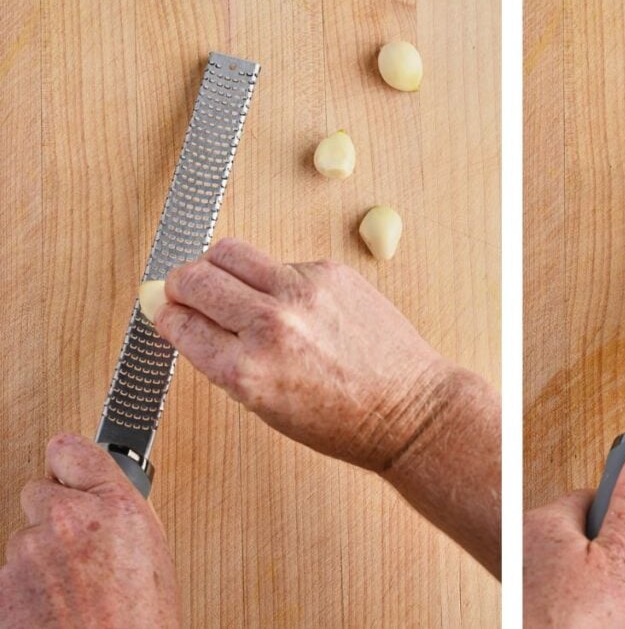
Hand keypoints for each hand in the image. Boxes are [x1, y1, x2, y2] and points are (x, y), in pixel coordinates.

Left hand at [0, 434, 178, 626]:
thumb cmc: (140, 622)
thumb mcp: (152, 554)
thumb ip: (120, 515)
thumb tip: (103, 502)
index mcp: (114, 507)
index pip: (70, 449)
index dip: (69, 462)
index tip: (70, 467)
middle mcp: (67, 522)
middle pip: (38, 492)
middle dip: (53, 514)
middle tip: (77, 545)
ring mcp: (27, 554)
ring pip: (23, 538)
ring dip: (39, 557)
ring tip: (71, 589)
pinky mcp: (1, 588)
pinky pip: (8, 575)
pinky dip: (22, 591)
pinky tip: (52, 609)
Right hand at [151, 239, 500, 574]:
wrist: (408, 410)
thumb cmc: (342, 422)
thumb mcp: (265, 407)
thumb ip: (223, 361)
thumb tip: (184, 320)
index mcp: (244, 371)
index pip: (178, 322)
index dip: (165, 315)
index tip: (164, 311)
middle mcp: (269, 325)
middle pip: (193, 277)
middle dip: (180, 284)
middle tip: (185, 291)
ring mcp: (300, 292)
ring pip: (228, 252)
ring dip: (216, 266)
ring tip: (226, 284)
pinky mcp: (328, 272)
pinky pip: (278, 262)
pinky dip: (271, 277)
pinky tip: (288, 301)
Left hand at [524, 442, 624, 627]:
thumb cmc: (566, 625)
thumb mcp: (621, 561)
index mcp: (544, 526)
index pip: (596, 501)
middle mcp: (529, 554)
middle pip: (599, 552)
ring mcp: (530, 593)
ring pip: (592, 590)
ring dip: (620, 613)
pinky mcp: (533, 616)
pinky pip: (577, 614)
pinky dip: (600, 623)